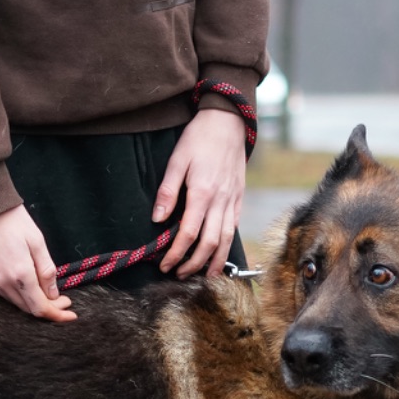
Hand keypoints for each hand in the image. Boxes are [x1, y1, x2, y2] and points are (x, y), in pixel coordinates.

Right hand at [0, 204, 75, 321]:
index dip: (57, 314)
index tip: (70, 312)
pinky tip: (20, 285)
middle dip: (47, 308)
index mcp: (21, 275)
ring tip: (43, 291)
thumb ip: (46, 271)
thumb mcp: (37, 241)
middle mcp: (3, 282)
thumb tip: (53, 294)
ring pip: (13, 302)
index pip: (41, 308)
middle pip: (27, 309)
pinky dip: (12, 294)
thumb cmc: (10, 219)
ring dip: (30, 302)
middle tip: (60, 299)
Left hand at [155, 108, 246, 278]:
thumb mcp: (177, 160)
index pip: (189, 233)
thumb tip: (158, 219)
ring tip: (205, 276)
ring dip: (215, 262)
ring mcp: (233, 200)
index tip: (165, 264)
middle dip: (194, 264)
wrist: (227, 121)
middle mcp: (220, 200)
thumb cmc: (199, 138)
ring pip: (226, 239)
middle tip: (180, 274)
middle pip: (209, 243)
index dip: (176, 253)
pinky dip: (227, 245)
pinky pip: (235, 227)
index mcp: (202, 192)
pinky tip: (219, 253)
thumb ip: (167, 192)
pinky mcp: (239, 198)